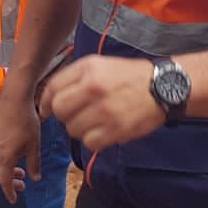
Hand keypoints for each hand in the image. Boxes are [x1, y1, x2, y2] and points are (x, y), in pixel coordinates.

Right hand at [0, 90, 41, 204]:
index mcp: (5, 157)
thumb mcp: (34, 144)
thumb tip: (35, 178)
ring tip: (21, 171)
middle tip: (22, 185)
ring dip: (7, 172)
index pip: (5, 181)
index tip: (15, 200)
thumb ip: (34, 164)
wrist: (14, 99)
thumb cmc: (26, 121)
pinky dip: (3, 162)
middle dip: (9, 183)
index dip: (10, 192)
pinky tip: (15, 156)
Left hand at [38, 56, 165, 152]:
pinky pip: (89, 142)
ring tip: (94, 121)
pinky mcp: (115, 129)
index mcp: (88, 68)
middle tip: (75, 115)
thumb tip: (50, 98)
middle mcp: (93, 87)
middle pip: (59, 110)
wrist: (163, 87)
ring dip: (79, 128)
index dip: (45, 102)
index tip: (45, 110)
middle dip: (63, 115)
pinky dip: (93, 140)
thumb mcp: (101, 64)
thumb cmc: (129, 76)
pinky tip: (103, 131)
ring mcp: (104, 110)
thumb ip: (75, 77)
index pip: (53, 87)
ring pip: (72, 129)